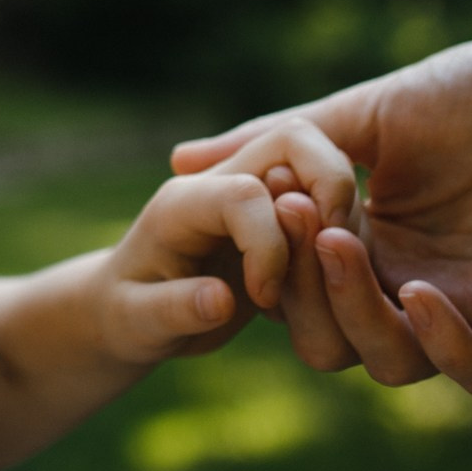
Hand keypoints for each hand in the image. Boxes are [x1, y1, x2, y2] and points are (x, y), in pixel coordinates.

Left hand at [100, 118, 354, 363]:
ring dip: (345, 234)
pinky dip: (347, 251)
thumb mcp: (133, 321)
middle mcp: (226, 183)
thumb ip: (173, 309)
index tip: (261, 299)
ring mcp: (260, 196)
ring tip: (310, 297)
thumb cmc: (124, 314)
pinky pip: (338, 212)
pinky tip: (318, 300)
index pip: (246, 192)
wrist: (130, 309)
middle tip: (321, 277)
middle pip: (300, 149)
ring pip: (329, 177)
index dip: (268, 245)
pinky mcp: (286, 221)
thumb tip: (221, 299)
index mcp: (183, 201)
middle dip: (330, 208)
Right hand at [172, 29, 471, 397]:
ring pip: (398, 364)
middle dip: (307, 301)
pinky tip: (418, 294)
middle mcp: (417, 290)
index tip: (263, 213)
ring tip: (341, 245)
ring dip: (359, 317)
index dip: (274, 270)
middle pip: (340, 344)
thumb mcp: (358, 116)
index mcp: (372, 251)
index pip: (302, 298)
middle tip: (300, 234)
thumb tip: (179, 161)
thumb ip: (276, 144)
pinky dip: (446, 348)